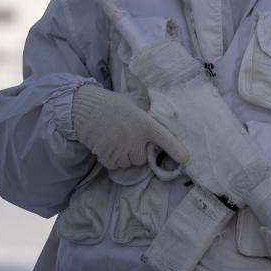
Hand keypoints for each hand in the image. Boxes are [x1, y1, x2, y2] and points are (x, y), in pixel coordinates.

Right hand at [71, 84, 187, 168]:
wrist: (85, 108)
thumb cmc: (113, 104)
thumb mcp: (135, 105)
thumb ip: (147, 115)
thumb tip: (162, 118)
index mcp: (144, 123)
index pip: (164, 138)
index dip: (175, 149)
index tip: (186, 158)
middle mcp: (134, 138)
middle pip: (143, 158)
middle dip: (138, 151)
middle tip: (129, 138)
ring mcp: (120, 148)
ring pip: (129, 163)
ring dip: (125, 156)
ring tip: (117, 140)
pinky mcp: (107, 156)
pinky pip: (116, 165)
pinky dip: (113, 159)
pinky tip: (108, 145)